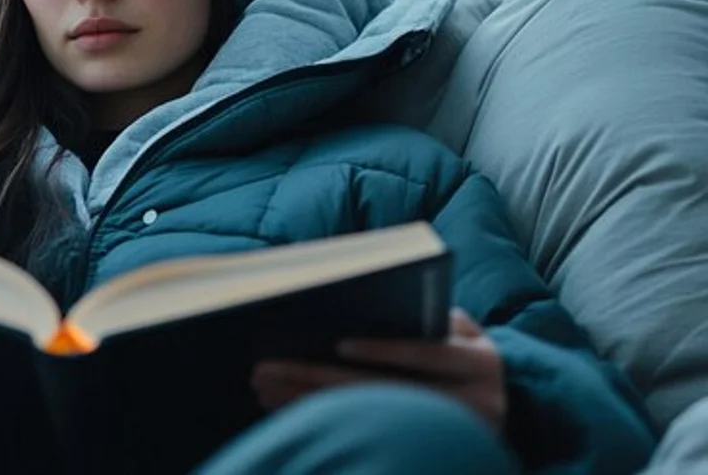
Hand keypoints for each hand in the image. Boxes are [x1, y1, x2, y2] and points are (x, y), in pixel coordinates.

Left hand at [251, 308, 506, 431]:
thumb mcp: (456, 329)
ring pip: (366, 422)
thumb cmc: (458, 349)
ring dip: (307, 403)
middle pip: (383, 393)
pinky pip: (364, 439)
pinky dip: (321, 421)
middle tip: (266, 367)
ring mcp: (454, 437)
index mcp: (480, 361)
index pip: (428, 353)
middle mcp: (476, 403)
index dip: (384, 349)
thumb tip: (349, 306)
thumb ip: (422, 316)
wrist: (498, 402)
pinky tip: (283, 408)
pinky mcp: (429, 456)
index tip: (336, 343)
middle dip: (317, 378)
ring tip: (264, 386)